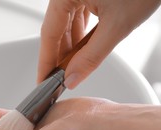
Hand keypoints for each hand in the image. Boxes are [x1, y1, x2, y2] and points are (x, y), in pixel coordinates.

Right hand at [38, 0, 160, 87]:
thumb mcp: (117, 26)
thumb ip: (92, 56)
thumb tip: (73, 77)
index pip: (49, 34)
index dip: (45, 61)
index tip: (43, 81)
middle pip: (56, 29)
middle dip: (59, 56)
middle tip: (60, 80)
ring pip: (67, 24)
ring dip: (71, 47)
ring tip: (74, 67)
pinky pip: (78, 16)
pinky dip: (80, 34)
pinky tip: (83, 49)